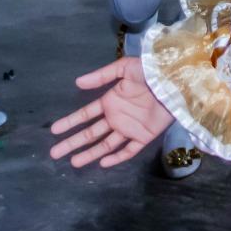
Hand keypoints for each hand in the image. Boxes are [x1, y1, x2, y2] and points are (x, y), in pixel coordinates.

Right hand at [49, 57, 172, 168]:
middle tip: (54, 153)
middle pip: (91, 133)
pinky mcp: (145, 136)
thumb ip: (102, 76)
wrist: (176, 81)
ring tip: (73, 162)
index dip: (70, 122)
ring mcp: (130, 127)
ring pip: (106, 144)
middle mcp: (117, 116)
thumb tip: (77, 82)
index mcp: (111, 100)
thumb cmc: (151, 72)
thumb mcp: (125, 68)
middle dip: (73, 142)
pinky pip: (129, 150)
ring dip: (90, 153)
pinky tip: (103, 163)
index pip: (86, 115)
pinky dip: (117, 157)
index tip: (54, 130)